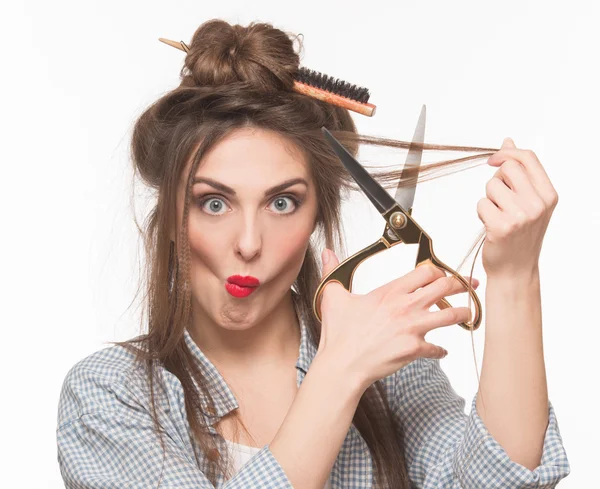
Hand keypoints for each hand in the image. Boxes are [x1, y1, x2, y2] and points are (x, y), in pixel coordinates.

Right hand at [316, 248, 478, 391]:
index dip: (437, 271)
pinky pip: (437, 348)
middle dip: (461, 285)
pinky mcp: (415, 349)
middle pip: (445, 288)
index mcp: (389, 291)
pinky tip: (441, 350)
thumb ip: (333, 271)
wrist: (342, 364)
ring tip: (468, 314)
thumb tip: (327, 253)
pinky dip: (441, 350)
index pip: (425, 272)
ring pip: (451, 315)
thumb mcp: (333, 296)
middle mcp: (405, 306)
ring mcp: (412, 328)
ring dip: (463, 314)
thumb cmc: (339, 333)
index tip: (441, 275)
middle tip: (470, 286)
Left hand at [477, 138, 558, 277]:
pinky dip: (482, 213)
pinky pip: (481, 204)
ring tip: (497, 216)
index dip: (506, 153)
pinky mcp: (502, 226)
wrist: (515, 270)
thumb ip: (520, 172)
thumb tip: (508, 141)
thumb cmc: (520, 236)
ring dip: (488, 200)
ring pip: (491, 186)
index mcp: (548, 195)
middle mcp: (538, 203)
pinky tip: (491, 227)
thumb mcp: (529, 202)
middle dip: (496, 180)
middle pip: (507, 168)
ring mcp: (521, 215)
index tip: (493, 160)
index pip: (527, 158)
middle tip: (499, 200)